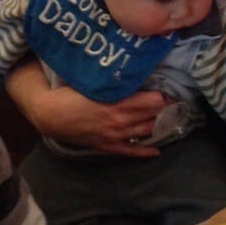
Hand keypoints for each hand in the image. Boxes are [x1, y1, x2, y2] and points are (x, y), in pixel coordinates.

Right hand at [7, 63, 165, 156]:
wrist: (50, 115)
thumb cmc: (70, 94)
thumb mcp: (94, 83)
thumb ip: (115, 81)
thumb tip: (133, 72)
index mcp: (118, 104)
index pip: (153, 101)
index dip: (163, 94)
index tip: (170, 87)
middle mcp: (121, 122)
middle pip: (153, 116)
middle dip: (165, 108)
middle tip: (174, 100)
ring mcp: (115, 136)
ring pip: (146, 131)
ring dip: (158, 124)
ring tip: (168, 117)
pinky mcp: (108, 146)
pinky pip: (131, 151)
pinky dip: (145, 152)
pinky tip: (157, 151)